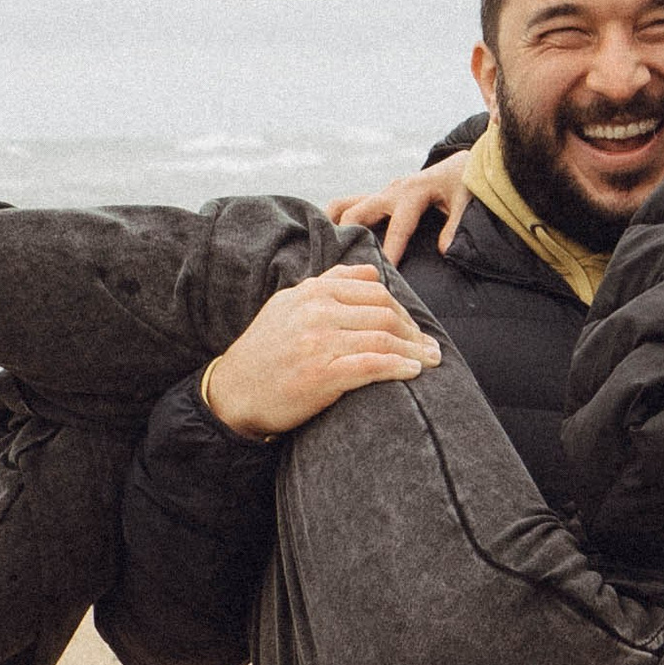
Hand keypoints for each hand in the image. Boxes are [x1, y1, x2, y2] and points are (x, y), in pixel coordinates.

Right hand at [201, 267, 439, 439]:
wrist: (232, 393)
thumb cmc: (265, 352)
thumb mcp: (289, 305)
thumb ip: (328, 284)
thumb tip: (369, 271)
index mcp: (312, 292)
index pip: (373, 290)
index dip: (402, 309)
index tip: (415, 328)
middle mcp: (316, 312)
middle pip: (384, 313)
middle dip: (413, 331)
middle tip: (430, 348)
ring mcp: (319, 342)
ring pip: (383, 338)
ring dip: (414, 351)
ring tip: (430, 362)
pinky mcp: (322, 374)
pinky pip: (373, 364)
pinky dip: (399, 367)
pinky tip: (413, 372)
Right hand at [331, 150, 474, 263]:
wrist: (461, 163)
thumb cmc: (464, 182)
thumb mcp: (465, 200)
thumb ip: (455, 226)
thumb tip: (444, 251)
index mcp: (413, 192)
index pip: (398, 227)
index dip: (390, 250)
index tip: (382, 271)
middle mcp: (391, 191)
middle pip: (357, 212)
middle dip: (347, 237)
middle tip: (340, 264)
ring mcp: (382, 192)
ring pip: (345, 205)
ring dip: (333, 226)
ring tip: (324, 252)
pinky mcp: (379, 196)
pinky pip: (350, 205)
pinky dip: (337, 220)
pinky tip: (330, 241)